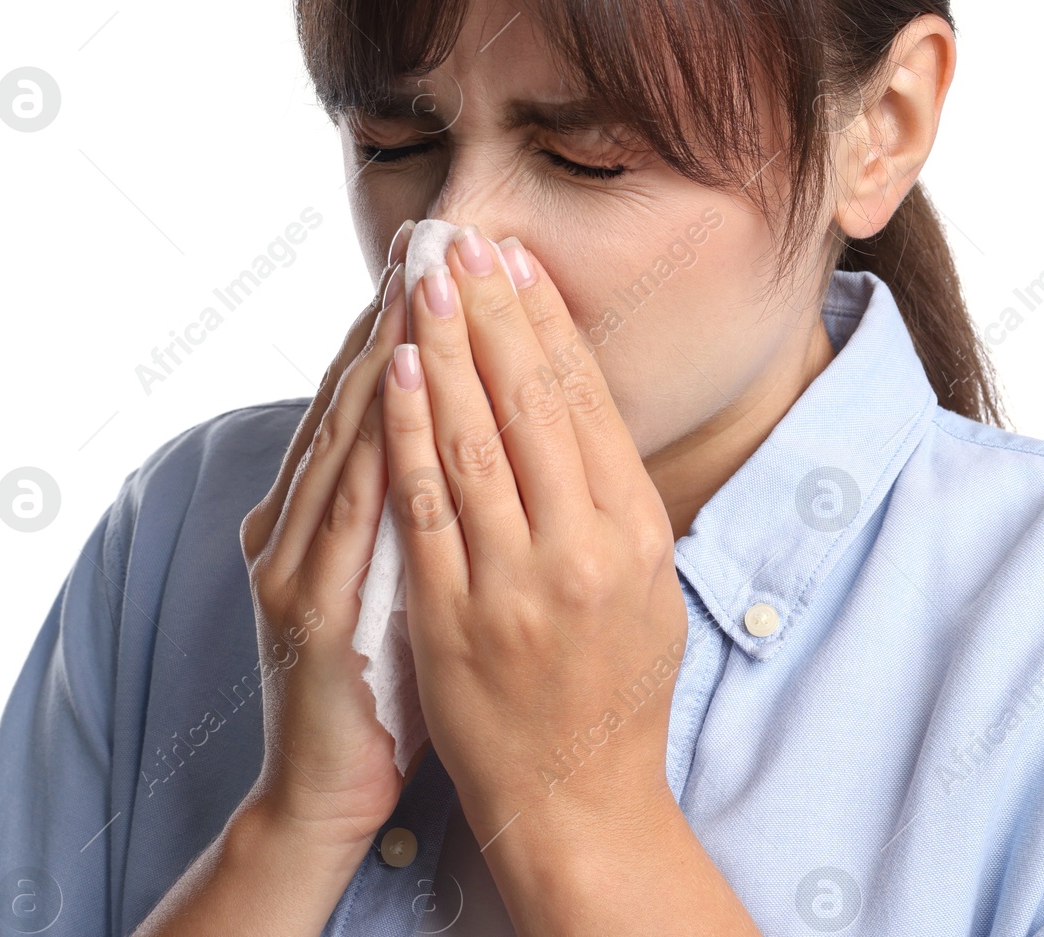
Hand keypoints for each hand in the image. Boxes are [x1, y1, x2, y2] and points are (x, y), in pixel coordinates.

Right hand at [236, 227, 413, 863]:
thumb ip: (420, 500)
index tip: (455, 256)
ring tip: (418, 279)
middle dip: (399, 312)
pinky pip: (345, 508)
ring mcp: (294, 557)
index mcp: (328, 510)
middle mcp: (300, 518)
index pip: (378, 397)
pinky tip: (394, 383)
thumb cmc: (383, 678)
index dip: (412, 323)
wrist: (330, 790)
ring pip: (345, 432)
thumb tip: (477, 426)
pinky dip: (370, 438)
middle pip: (356, 395)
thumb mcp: (405, 569)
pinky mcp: (301, 604)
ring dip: (383, 349)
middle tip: (434, 234)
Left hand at [378, 227, 688, 864]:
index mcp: (639, 532)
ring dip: (443, 349)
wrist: (577, 799)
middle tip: (460, 244)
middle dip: (488, 312)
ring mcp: (515, 582)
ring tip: (420, 283)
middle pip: (531, 401)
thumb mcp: (650, 588)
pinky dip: (406, 431)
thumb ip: (620, 502)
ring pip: (474, 437)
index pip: (585, 401)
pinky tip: (393, 372)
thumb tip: (585, 411)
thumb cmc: (617, 691)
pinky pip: (424, 505)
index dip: (547, 323)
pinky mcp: (451, 615)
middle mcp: (584, 547)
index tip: (516, 264)